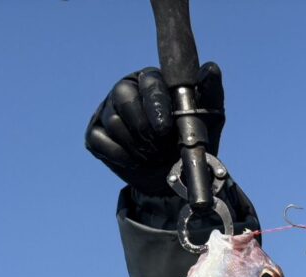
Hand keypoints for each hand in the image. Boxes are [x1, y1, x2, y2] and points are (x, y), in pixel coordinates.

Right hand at [85, 62, 224, 194]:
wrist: (173, 180)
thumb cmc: (191, 143)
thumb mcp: (208, 120)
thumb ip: (211, 93)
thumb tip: (211, 68)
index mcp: (152, 81)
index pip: (149, 83)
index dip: (156, 107)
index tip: (165, 129)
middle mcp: (126, 90)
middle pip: (123, 97)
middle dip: (144, 129)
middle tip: (160, 146)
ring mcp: (107, 110)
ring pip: (114, 122)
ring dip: (138, 146)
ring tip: (153, 154)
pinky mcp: (94, 133)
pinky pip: (101, 142)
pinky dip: (123, 157)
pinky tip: (136, 160)